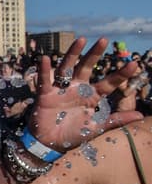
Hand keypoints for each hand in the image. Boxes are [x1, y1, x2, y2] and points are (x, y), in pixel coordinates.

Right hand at [28, 37, 142, 151]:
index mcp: (92, 95)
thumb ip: (117, 120)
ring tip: (81, 39)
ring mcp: (61, 89)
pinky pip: (45, 80)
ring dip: (73, 53)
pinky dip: (44, 70)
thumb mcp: (97, 127)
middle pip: (87, 67)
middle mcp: (77, 88)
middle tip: (104, 40)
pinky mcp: (46, 94)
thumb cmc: (74, 134)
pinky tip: (45, 58)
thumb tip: (140, 116)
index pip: (109, 82)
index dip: (121, 74)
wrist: (50, 144)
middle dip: (95, 53)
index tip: (134, 64)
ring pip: (68, 67)